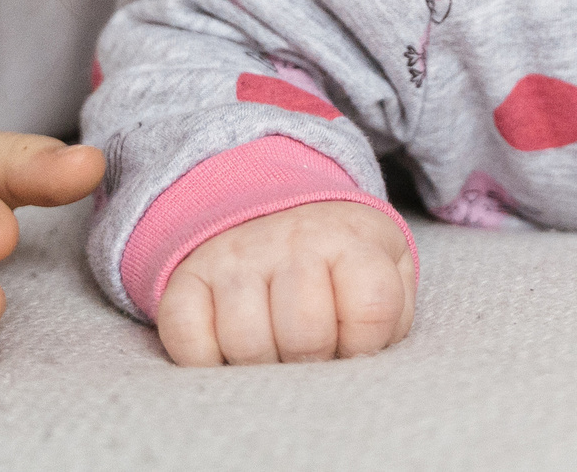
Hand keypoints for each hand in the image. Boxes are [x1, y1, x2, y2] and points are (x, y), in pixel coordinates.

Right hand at [156, 201, 414, 365]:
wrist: (275, 210)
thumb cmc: (339, 264)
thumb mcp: (386, 272)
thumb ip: (390, 317)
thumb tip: (361, 364)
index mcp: (350, 238)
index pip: (372, 309)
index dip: (364, 345)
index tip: (353, 342)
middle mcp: (291, 239)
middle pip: (305, 335)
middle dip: (311, 363)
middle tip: (309, 355)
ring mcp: (234, 255)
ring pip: (246, 344)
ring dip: (260, 367)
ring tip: (272, 350)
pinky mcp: (186, 276)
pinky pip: (186, 339)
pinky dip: (206, 362)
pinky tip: (227, 350)